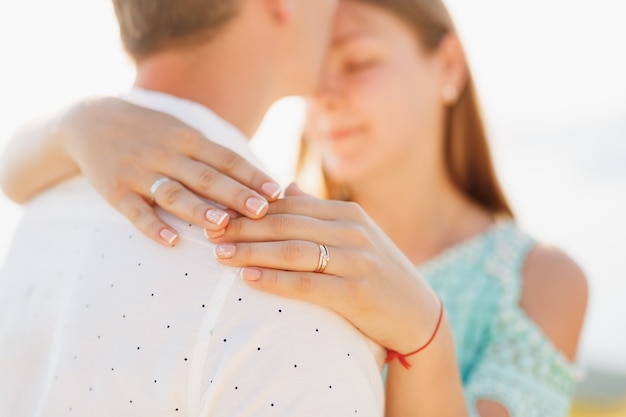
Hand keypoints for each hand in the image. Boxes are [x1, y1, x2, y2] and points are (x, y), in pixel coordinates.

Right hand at [59, 97, 281, 244]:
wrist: (89, 120)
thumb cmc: (151, 131)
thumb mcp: (182, 132)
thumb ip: (213, 155)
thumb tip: (256, 179)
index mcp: (187, 139)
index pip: (226, 158)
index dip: (251, 175)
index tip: (277, 192)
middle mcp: (166, 154)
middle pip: (205, 176)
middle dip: (234, 193)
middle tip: (261, 211)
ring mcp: (140, 172)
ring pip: (173, 192)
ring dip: (198, 209)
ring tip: (222, 224)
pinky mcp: (115, 190)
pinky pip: (135, 211)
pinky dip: (152, 226)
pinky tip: (170, 240)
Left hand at [210, 184, 440, 352]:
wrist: (417, 314)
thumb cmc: (377, 273)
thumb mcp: (353, 235)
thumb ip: (317, 212)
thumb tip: (285, 187)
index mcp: (347, 214)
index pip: (289, 206)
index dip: (250, 209)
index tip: (218, 212)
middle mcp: (352, 231)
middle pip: (286, 224)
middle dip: (243, 228)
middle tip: (208, 231)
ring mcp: (356, 260)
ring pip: (293, 251)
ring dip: (252, 252)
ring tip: (219, 255)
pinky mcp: (357, 292)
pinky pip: (307, 284)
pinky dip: (275, 281)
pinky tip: (249, 281)